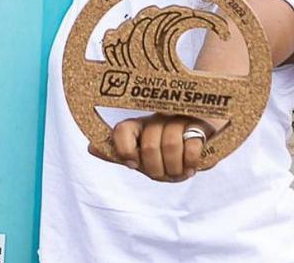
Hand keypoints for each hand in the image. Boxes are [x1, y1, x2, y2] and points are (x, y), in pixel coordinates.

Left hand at [88, 114, 211, 182]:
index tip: (134, 164)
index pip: (122, 130)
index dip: (125, 150)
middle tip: (164, 175)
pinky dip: (190, 162)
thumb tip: (91, 147)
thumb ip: (120, 152)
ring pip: (170, 145)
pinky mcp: (201, 126)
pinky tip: (191, 167)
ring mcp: (180, 120)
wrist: (202, 138)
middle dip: (155, 168)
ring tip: (179, 173)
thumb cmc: (166, 148)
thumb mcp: (142, 153)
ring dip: (174, 168)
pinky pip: (192, 146)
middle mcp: (158, 118)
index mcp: (140, 125)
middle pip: (149, 145)